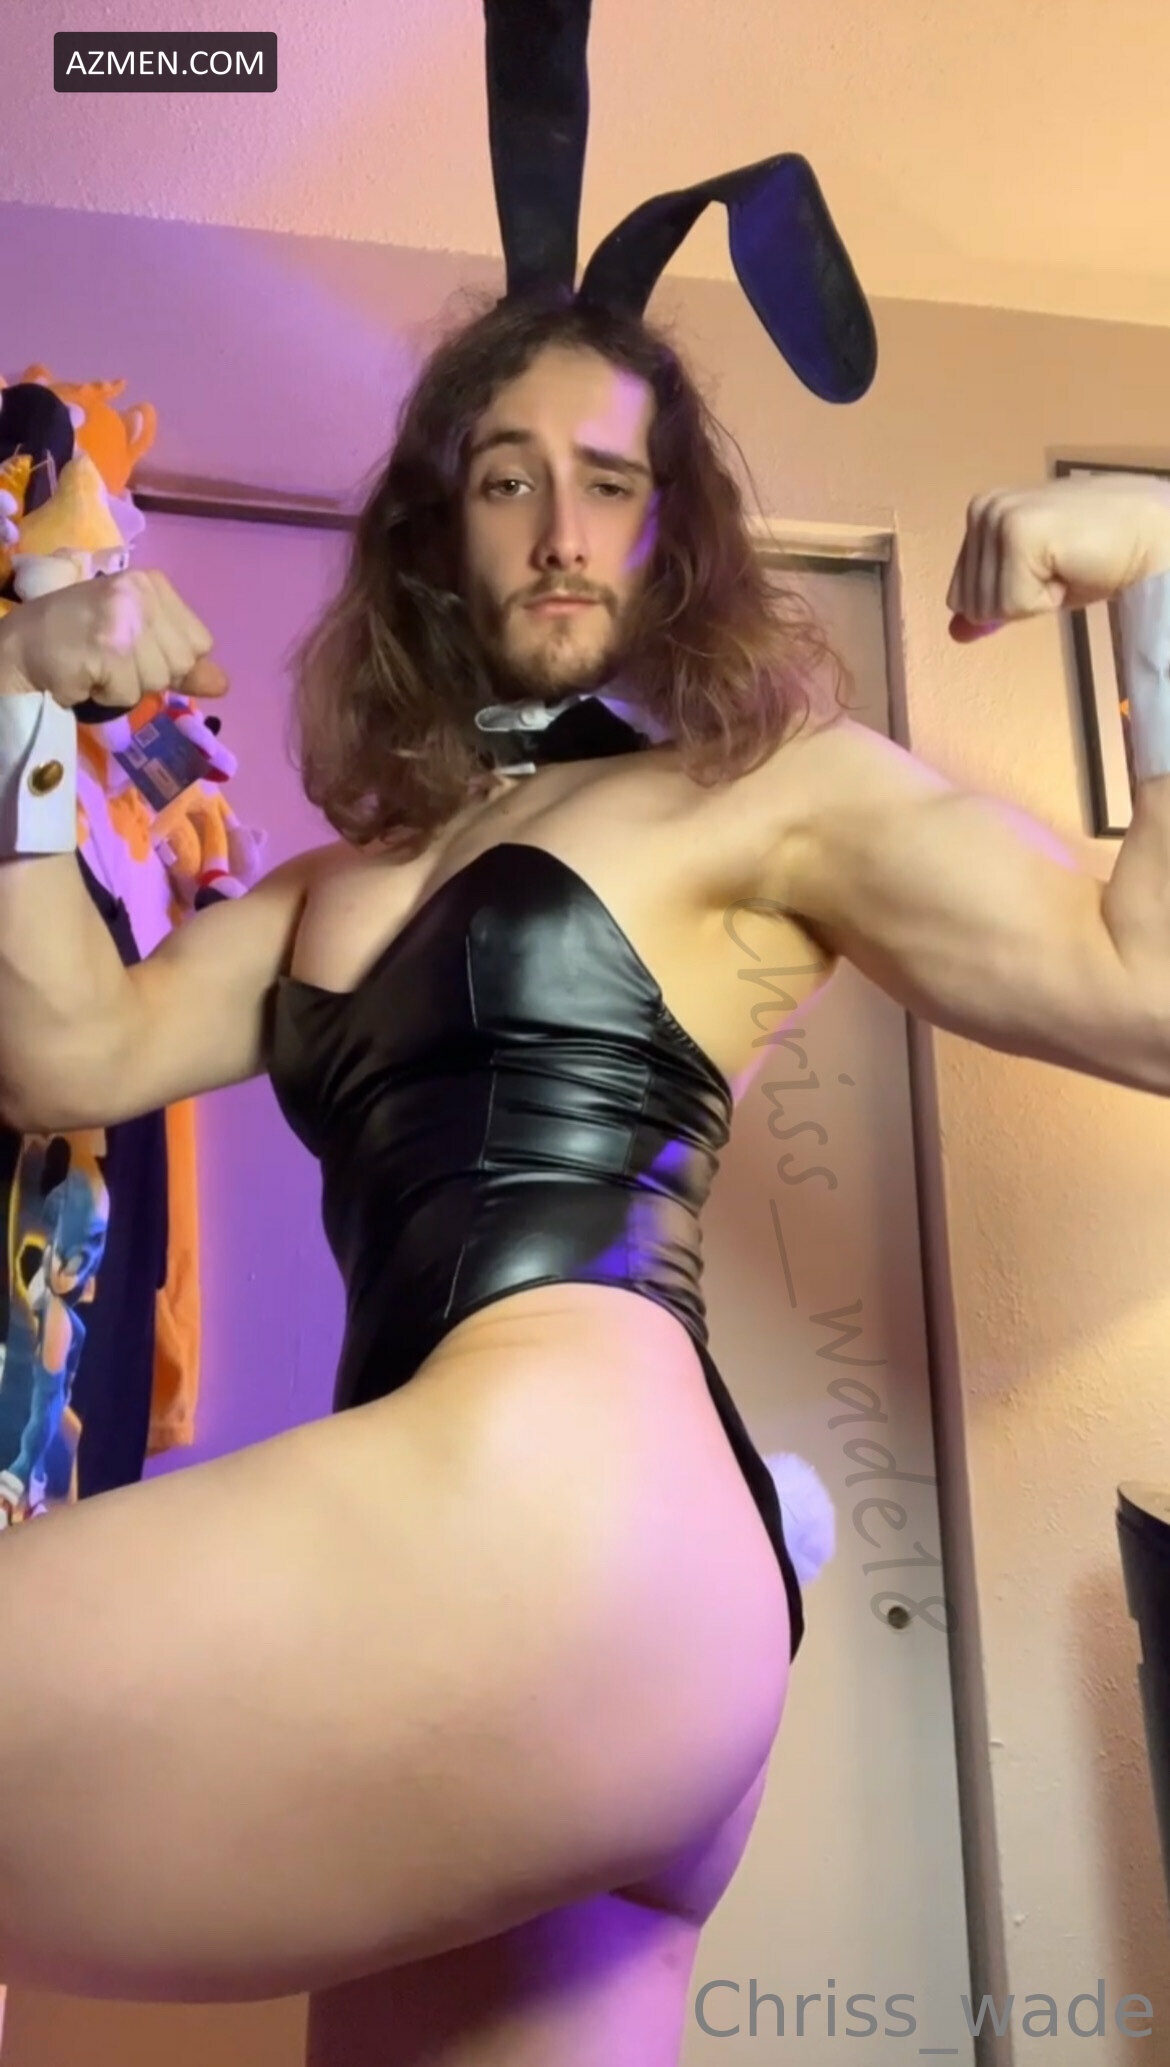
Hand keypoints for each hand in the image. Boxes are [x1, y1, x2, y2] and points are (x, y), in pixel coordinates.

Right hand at [0, 568, 228, 709]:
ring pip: (155, 682)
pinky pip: (127, 694)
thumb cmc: (79, 639)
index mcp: (154, 584)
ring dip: (123, 687)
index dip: (169, 660)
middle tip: (109, 658)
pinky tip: (82, 672)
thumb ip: (183, 662)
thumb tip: (223, 685)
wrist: (20, 643)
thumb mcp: (137, 640)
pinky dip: (104, 695)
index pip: (199, 643)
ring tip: (95, 665)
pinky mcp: (107, 646)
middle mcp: (141, 593)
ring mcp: (123, 617)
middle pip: (180, 665)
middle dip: (147, 676)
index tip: (132, 649)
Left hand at [946, 474, 1169, 642]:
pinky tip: (1069, 567)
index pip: (959, 594)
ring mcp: (998, 517)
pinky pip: (1013, 604)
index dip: (1006, 600)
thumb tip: (955, 633)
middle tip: (1059, 568)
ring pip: (989, 606)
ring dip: (1035, 599)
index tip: (1045, 571)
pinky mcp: (1018, 532)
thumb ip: (990, 602)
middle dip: (1019, 600)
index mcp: (980, 514)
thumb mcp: (1032, 584)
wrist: (1149, 534)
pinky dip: (1046, 599)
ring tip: (1065, 565)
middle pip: (969, 603)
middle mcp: (982, 508)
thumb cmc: (1096, 558)